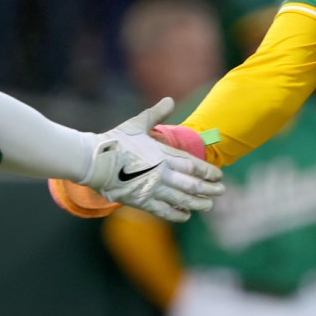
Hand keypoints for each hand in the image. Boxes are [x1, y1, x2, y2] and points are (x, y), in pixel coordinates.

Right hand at [81, 98, 223, 221]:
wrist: (93, 160)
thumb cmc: (115, 141)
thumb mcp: (137, 124)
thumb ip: (156, 114)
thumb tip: (170, 99)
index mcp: (162, 154)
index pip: (192, 164)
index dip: (207, 171)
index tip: (219, 175)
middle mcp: (161, 173)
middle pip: (192, 183)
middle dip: (209, 188)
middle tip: (222, 191)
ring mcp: (152, 188)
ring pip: (181, 199)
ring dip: (197, 203)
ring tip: (209, 205)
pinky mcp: (141, 201)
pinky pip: (163, 210)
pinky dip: (176, 214)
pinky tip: (185, 216)